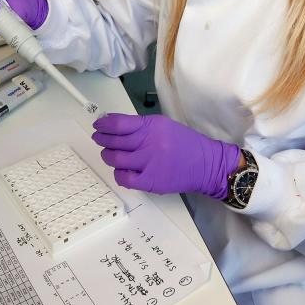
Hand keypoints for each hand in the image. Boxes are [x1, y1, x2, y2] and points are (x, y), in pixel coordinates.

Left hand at [92, 114, 240, 198]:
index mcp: (152, 126)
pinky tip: (120, 170)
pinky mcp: (150, 181)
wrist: (206, 164)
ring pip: (115, 158)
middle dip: (101, 139)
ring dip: (107, 155)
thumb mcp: (164, 126)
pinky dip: (118, 173)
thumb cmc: (185, 144)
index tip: (98, 125)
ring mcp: (149, 163)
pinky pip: (124, 178)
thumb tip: (113, 123)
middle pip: (114, 140)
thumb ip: (140, 125)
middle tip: (98, 138)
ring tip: (108, 153)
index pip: (119, 123)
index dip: (104, 125)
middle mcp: (149, 143)